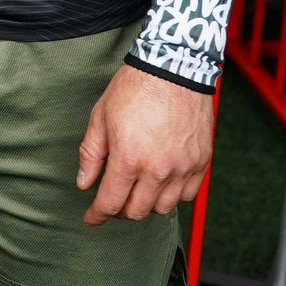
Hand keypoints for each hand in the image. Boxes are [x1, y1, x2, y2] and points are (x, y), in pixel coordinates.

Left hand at [76, 63, 212, 222]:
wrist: (174, 68)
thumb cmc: (135, 88)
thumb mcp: (101, 117)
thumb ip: (91, 154)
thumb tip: (84, 183)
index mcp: (129, 159)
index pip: (110, 203)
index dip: (97, 215)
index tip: (92, 217)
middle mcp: (158, 169)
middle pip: (137, 211)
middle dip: (120, 211)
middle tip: (112, 200)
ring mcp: (183, 167)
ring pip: (163, 208)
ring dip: (146, 204)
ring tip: (137, 190)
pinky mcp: (201, 162)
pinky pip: (187, 195)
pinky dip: (173, 196)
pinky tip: (161, 183)